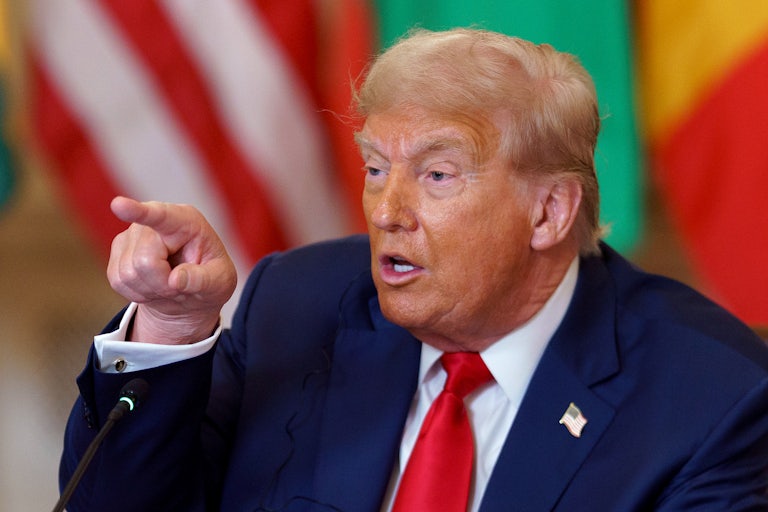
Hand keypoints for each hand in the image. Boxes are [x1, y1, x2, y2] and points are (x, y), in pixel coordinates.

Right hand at [107, 196, 236, 343]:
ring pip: (128, 274)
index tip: (118, 205)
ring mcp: (132, 234)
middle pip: (144, 262)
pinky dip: (137, 292)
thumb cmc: (210, 281)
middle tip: (179, 286)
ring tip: (168, 285)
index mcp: (186, 221)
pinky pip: (118, 280)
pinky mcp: (118, 251)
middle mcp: (154, 222)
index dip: (138, 212)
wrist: (192, 294)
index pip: (161, 216)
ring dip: (150, 290)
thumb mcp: (220, 283)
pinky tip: (153, 287)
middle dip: (161, 284)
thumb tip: (175, 279)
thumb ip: (203, 280)